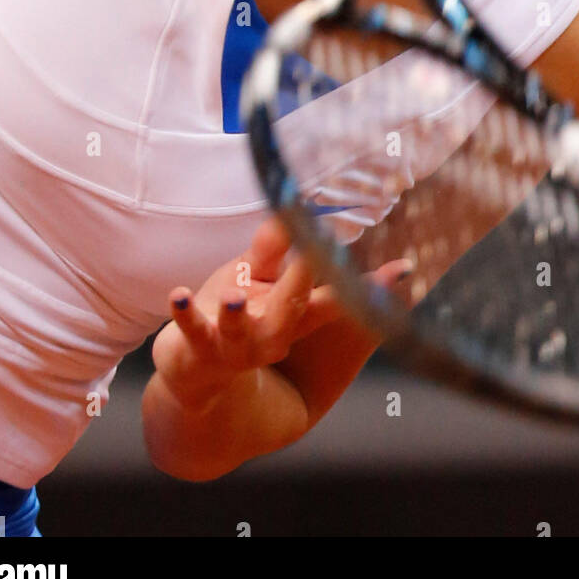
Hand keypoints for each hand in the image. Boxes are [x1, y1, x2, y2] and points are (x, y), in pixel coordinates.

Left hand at [153, 215, 410, 411]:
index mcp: (295, 315)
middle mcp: (271, 333)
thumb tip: (312, 205)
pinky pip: (191, 331)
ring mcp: (235, 344)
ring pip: (240, 332)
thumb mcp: (268, 277)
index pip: (336, 297)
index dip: (366, 285)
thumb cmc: (241, 314)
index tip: (398, 266)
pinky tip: (180, 294)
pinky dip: (185, 314)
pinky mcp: (198, 346)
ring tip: (236, 296)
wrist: (197, 373)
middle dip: (300, 284)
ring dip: (239, 316)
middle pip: (291, 309)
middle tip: (311, 253)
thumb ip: (289, 244)